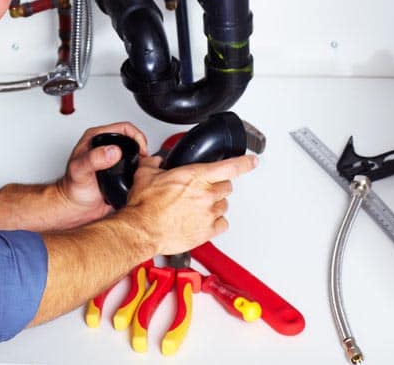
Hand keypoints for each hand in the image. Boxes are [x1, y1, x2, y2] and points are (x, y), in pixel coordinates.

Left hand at [56, 122, 147, 223]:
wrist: (74, 207)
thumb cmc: (71, 188)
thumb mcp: (79, 170)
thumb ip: (94, 159)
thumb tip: (112, 151)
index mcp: (96, 138)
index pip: (123, 128)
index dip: (136, 135)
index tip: (140, 149)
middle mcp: (105, 146)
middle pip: (132, 139)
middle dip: (142, 147)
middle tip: (144, 159)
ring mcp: (112, 159)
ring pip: (134, 153)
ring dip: (142, 159)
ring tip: (142, 168)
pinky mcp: (118, 171)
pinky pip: (134, 167)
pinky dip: (140, 171)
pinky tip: (138, 177)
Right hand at [124, 154, 256, 254]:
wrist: (142, 229)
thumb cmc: (145, 206)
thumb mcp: (144, 175)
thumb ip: (153, 164)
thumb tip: (155, 162)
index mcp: (195, 176)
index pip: (231, 166)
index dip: (245, 162)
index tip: (252, 161)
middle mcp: (206, 194)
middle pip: (226, 186)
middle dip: (216, 186)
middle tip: (201, 189)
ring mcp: (208, 214)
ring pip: (224, 205)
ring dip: (214, 204)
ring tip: (198, 207)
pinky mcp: (207, 232)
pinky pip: (222, 224)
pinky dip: (215, 222)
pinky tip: (203, 220)